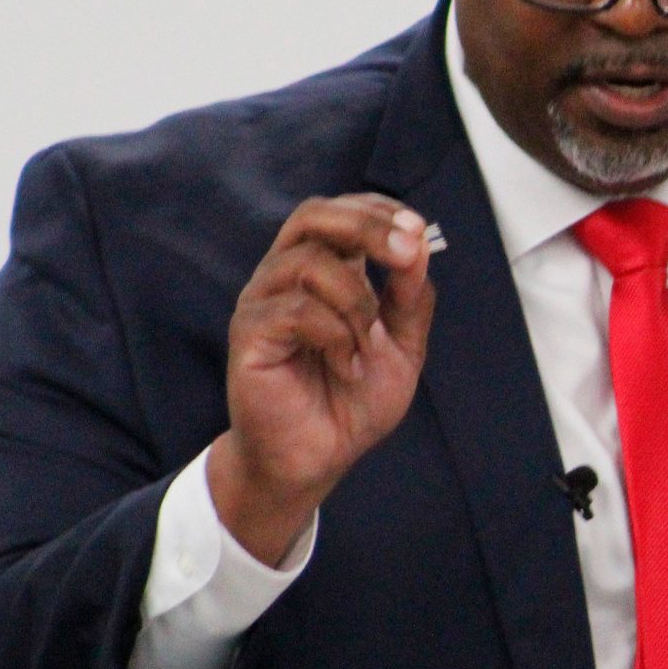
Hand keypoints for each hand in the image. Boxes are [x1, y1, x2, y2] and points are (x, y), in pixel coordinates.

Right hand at [208, 193, 435, 565]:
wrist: (318, 459)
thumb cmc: (351, 400)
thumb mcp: (402, 346)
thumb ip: (411, 297)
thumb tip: (418, 244)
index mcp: (321, 270)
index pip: (338, 212)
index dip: (377, 210)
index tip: (418, 229)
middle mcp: (285, 276)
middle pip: (312, 216)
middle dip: (366, 226)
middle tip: (405, 252)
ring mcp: (262, 303)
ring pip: (308, 262)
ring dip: (357, 299)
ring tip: (369, 343)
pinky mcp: (249, 336)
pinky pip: (295, 309)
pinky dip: (336, 334)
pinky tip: (348, 365)